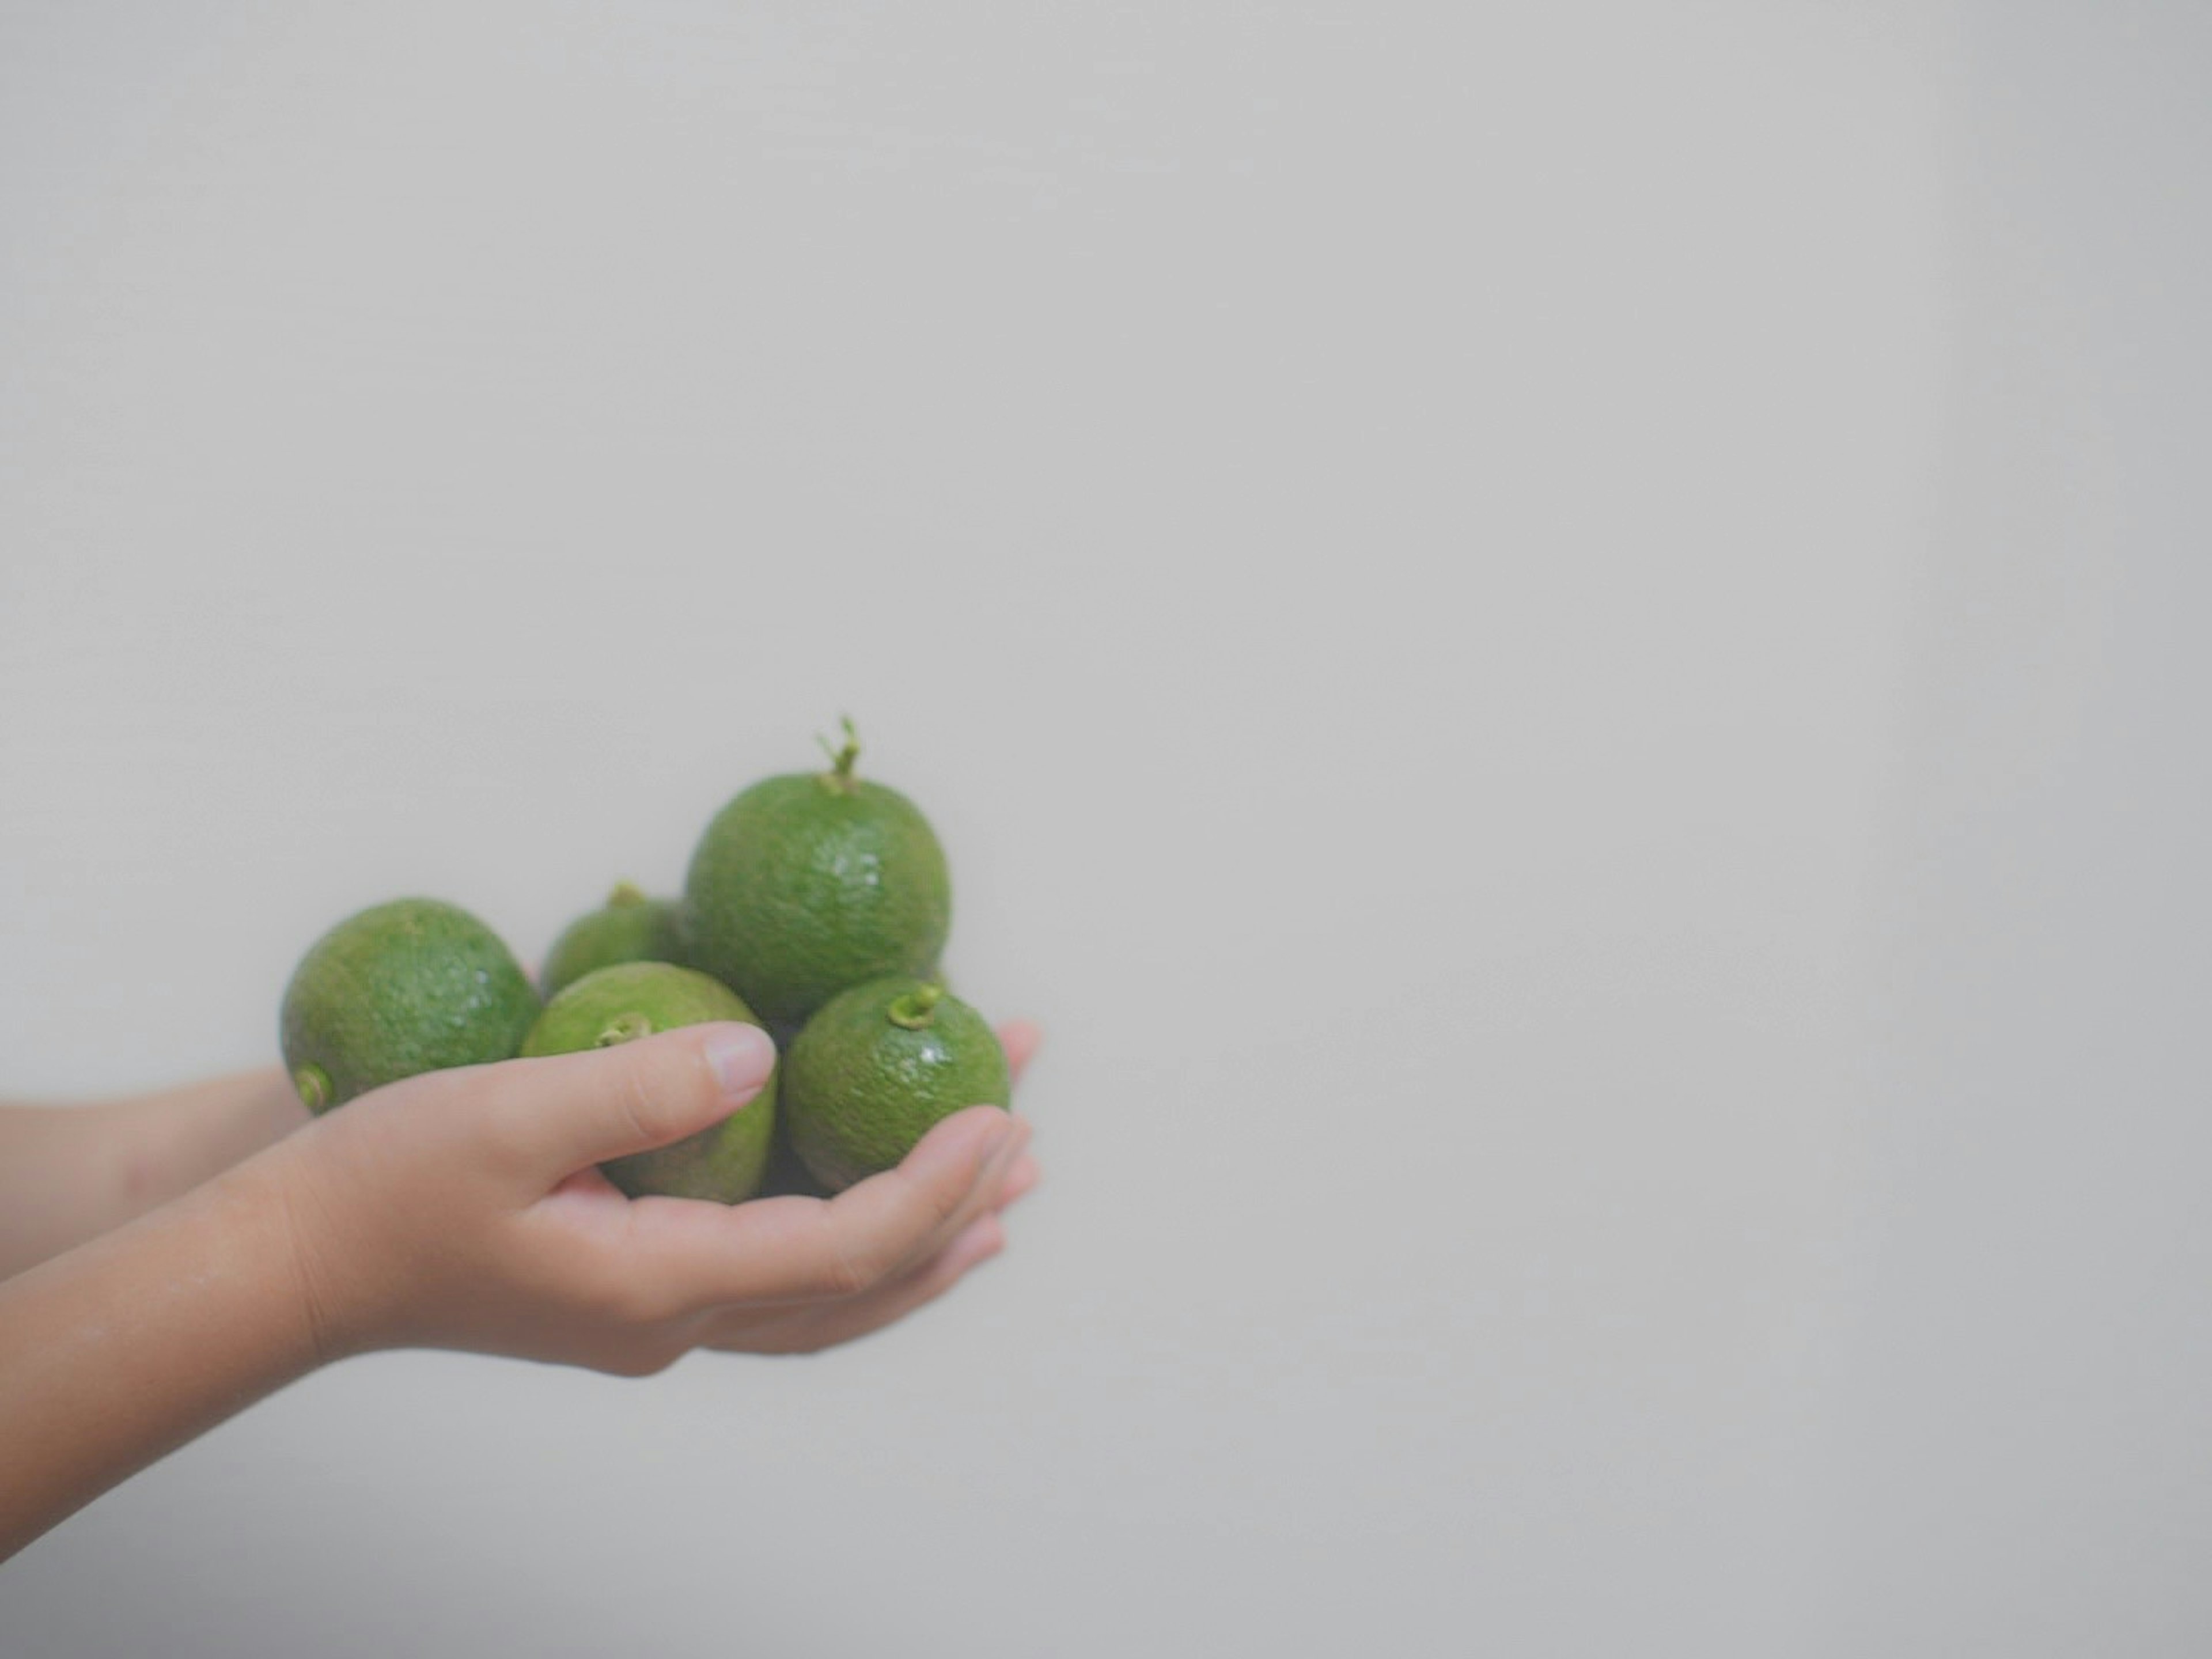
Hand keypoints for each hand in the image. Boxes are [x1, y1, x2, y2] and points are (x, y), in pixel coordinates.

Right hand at [260, 1021, 1039, 1374]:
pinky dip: (861, 1248)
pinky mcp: (639, 1290)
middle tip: (1035, 1115)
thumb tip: (760, 1053)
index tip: (1000, 1111)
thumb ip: (636, 1086)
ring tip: (1010, 1181)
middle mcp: (675, 1320)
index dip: (934, 1185)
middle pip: (862, 1284)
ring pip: (833, 1301)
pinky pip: (786, 1284)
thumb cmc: (377, 1184)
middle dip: (962, 1203)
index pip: (842, 1251)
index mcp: (656, 1285)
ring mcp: (659, 1318)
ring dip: (928, 1238)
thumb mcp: (498, 1114)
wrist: (293, 1264)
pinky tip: (892, 1209)